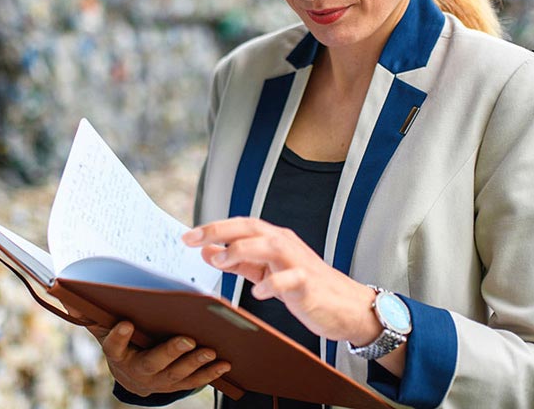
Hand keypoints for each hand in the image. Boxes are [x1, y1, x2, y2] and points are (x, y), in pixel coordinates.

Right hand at [83, 319, 230, 396]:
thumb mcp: (103, 329)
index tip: (125, 323)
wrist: (132, 375)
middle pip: (153, 362)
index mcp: (118, 355)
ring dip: (196, 363)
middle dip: (171, 352)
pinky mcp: (177, 385)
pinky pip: (195, 381)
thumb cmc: (122, 343)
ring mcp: (159, 381)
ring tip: (211, 350)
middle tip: (188, 339)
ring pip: (178, 374)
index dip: (118, 336)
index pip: (113, 346)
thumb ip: (90, 313)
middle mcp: (138, 371)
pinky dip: (211, 373)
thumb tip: (63, 292)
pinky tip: (225, 362)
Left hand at [182, 217, 381, 345]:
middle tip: (194, 239)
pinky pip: (290, 279)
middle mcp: (285, 245)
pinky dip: (272, 284)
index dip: (213, 229)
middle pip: (252, 227)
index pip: (241, 226)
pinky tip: (257, 293)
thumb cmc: (306, 287)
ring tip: (223, 260)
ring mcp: (299, 263)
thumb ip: (238, 262)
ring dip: (244, 250)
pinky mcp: (309, 284)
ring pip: (271, 245)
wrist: (346, 307)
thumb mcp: (266, 272)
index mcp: (274, 240)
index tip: (187, 237)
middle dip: (221, 230)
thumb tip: (207, 251)